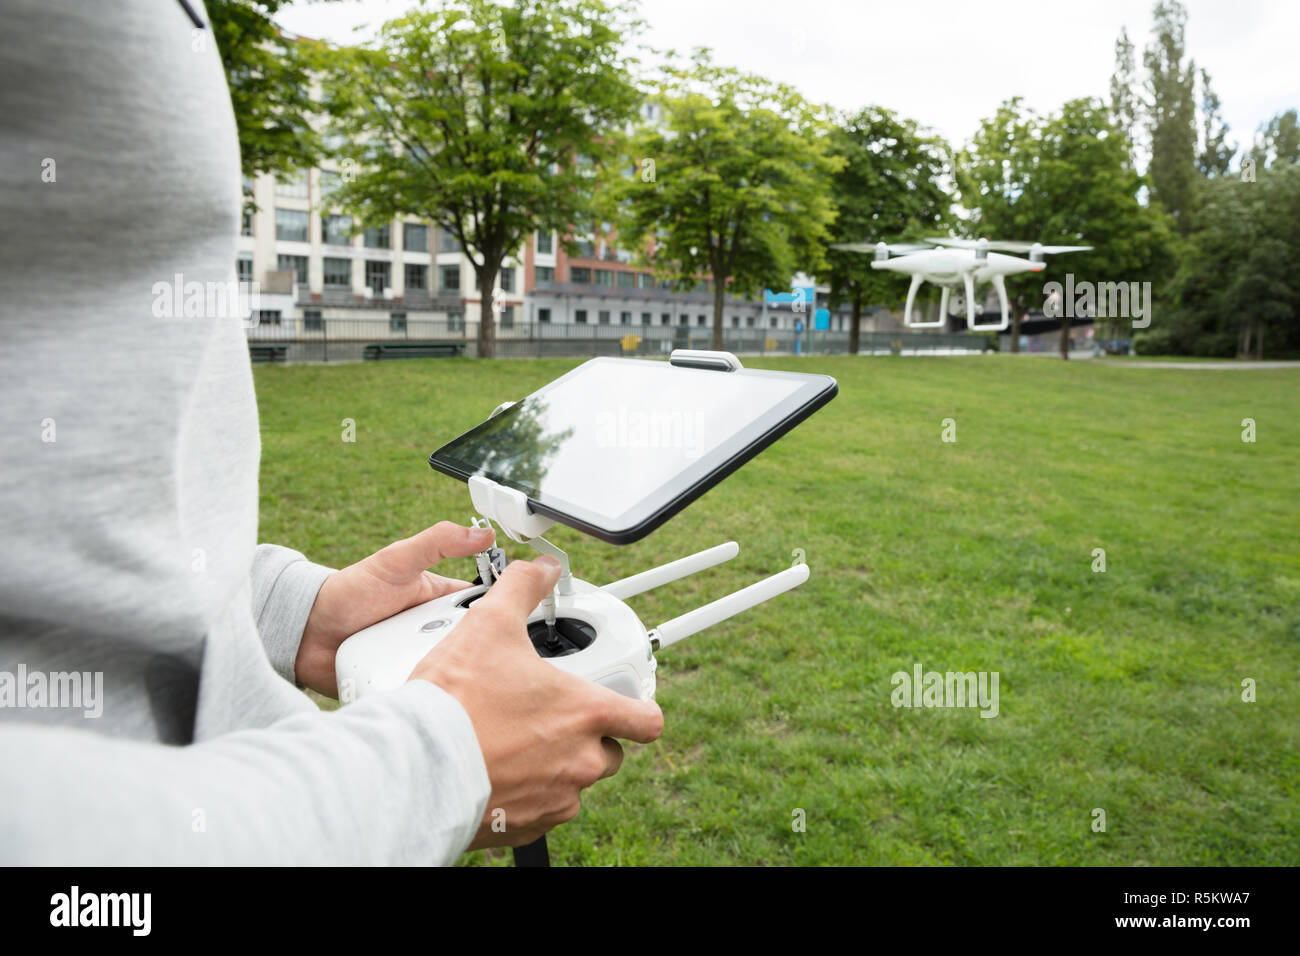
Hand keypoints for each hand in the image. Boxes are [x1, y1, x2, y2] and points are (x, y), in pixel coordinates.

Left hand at [297, 521, 494, 695]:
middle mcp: (434, 632)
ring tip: (474, 687)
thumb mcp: (397, 561)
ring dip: (462, 679)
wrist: (306, 633)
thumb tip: (482, 533)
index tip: (524, 617)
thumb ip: (438, 543)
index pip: (483, 606)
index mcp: (440, 601)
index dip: (503, 610)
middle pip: (474, 644)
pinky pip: (429, 694)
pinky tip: (445, 703)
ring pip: (456, 673)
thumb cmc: (348, 593)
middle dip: (484, 652)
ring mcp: (421, 660)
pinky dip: (436, 698)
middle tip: (495, 660)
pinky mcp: (406, 684)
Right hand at [409, 556, 663, 848]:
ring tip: (515, 742)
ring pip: (574, 784)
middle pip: (609, 753)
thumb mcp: (489, 625)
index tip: (624, 704)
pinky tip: (498, 770)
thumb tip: (540, 568)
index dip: (640, 710)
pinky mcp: (526, 828)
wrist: (412, 764)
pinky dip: (527, 794)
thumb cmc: (454, 700)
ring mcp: (555, 800)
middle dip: (587, 736)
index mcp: (585, 714)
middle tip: (551, 717)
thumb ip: (521, 588)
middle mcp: (580, 762)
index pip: (648, 722)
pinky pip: (542, 811)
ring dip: (556, 766)